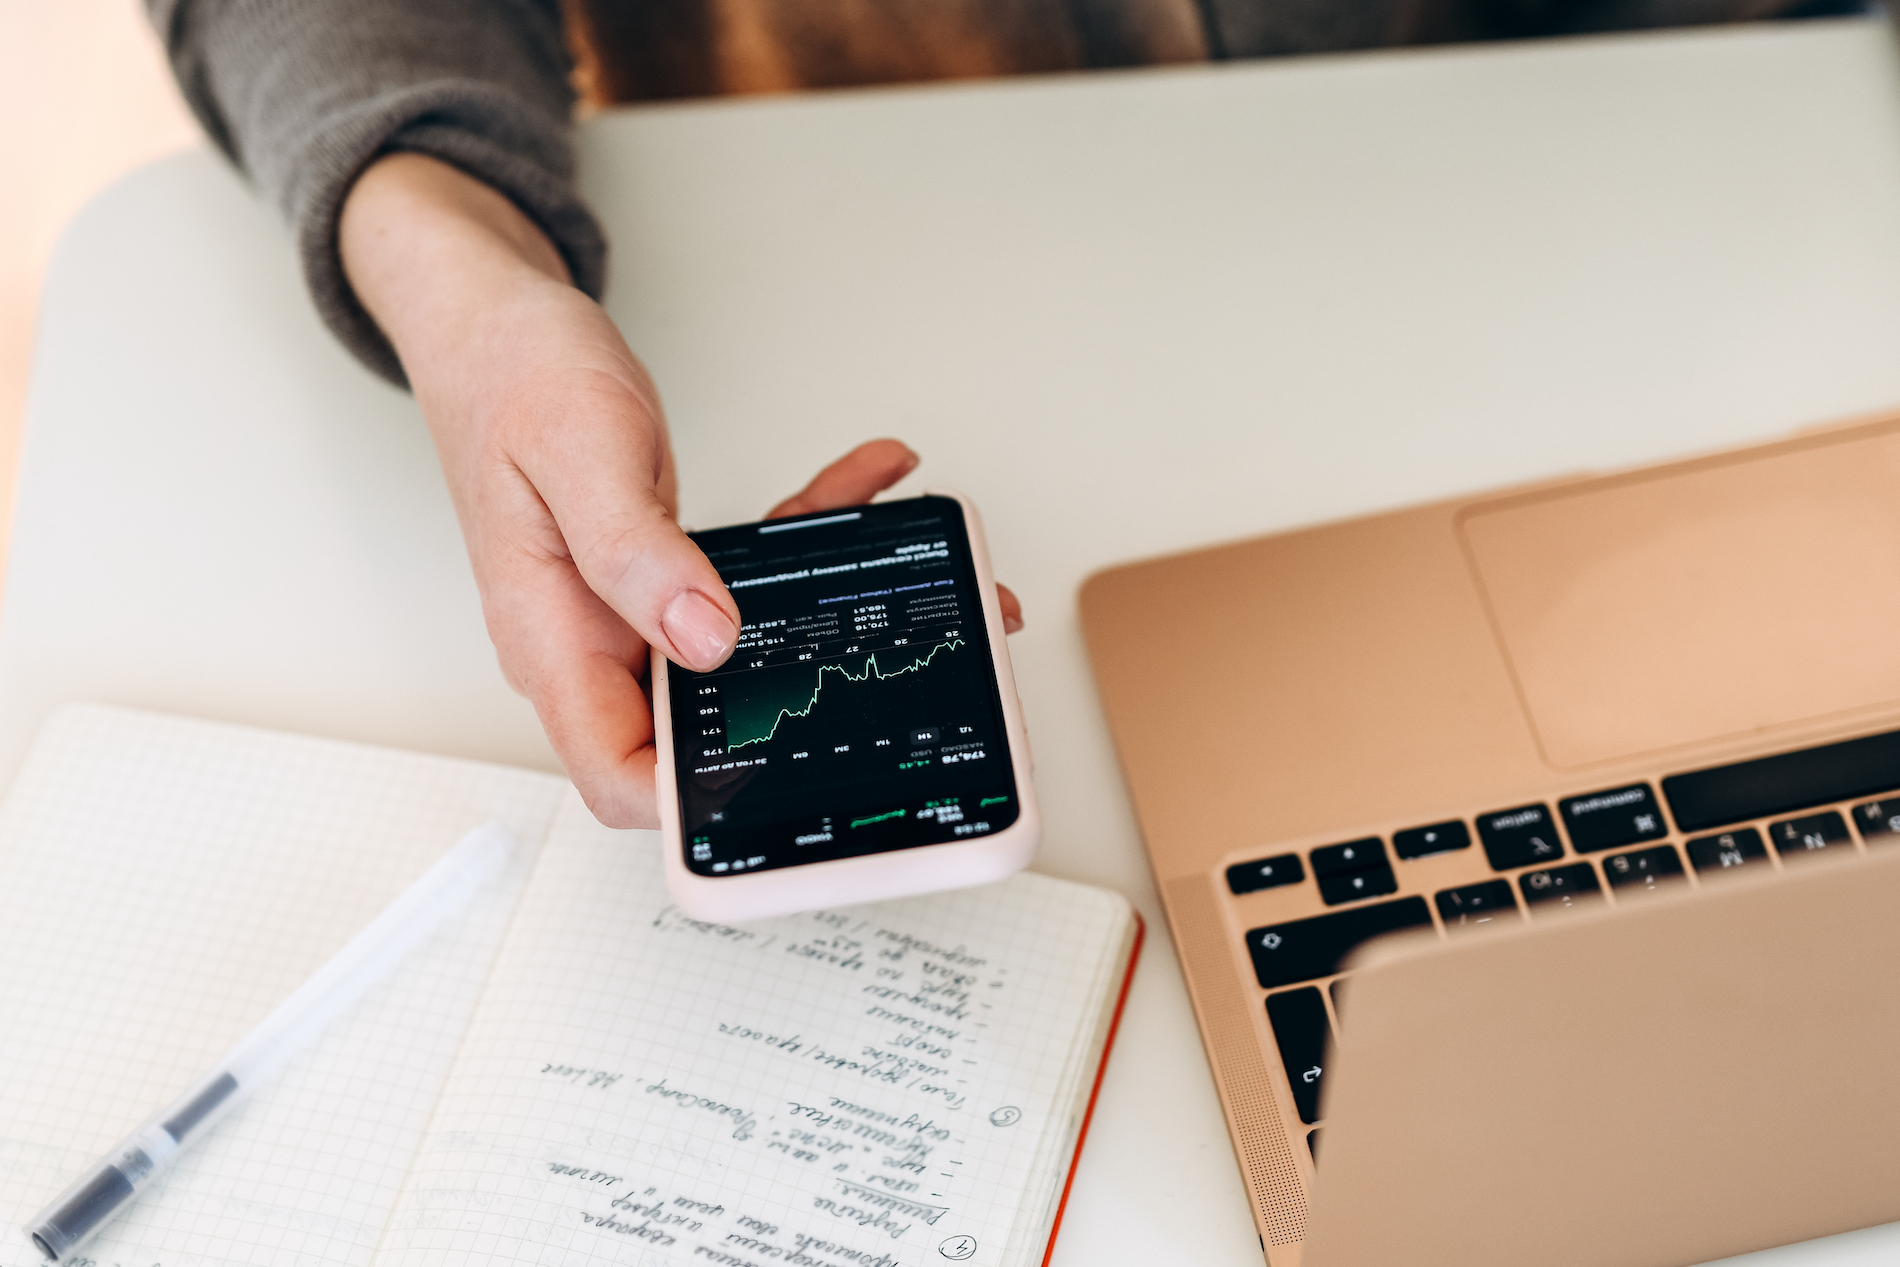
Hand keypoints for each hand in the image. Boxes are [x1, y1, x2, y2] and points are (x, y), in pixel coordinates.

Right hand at [339, 155, 1018, 827]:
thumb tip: (706, 639)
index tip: (796, 773)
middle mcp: (592, 644)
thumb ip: (634, 550)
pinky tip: (866, 487)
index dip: (699, 803)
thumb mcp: (578, 452)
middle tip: (912, 665)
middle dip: (811, 715)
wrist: (492, 321)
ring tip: (922, 572)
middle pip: (704, 733)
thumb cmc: (510, 374)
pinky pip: (747, 586)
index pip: (620, 775)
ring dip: (829, 622)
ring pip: (744, 659)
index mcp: (553, 639)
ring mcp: (630, 616)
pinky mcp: (664, 579)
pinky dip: (808, 543)